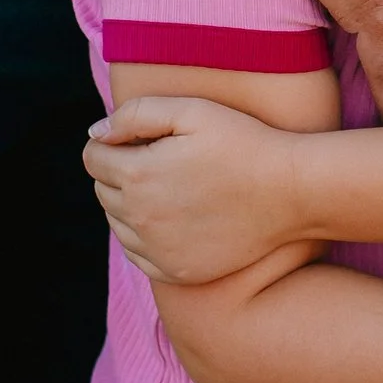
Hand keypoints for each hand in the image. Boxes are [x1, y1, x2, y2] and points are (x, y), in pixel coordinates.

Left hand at [86, 94, 304, 285]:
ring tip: (166, 185)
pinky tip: (171, 218)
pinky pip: (137, 254)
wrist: (290, 192)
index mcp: (138, 174)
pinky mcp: (176, 272)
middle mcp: (140, 218)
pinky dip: (144, 236)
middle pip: (102, 191)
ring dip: (128, 203)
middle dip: (118, 170)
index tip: (135, 137)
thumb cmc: (242, 142)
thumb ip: (135, 114)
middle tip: (156, 157)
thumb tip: (95, 133)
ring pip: (117, 224)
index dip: (109, 142)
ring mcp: (157, 250)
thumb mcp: (191, 110)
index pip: (93, 158)